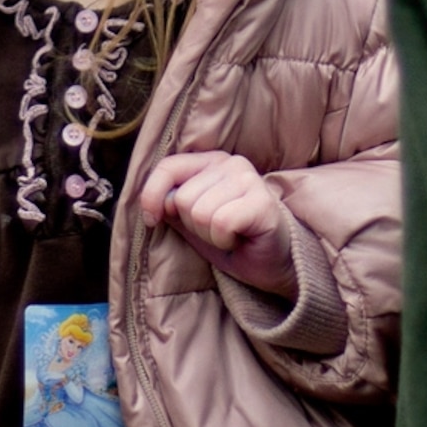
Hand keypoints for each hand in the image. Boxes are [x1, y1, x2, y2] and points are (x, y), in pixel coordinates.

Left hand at [134, 151, 296, 297]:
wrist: (275, 265)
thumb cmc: (234, 241)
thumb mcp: (192, 223)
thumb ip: (172, 207)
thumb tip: (153, 203)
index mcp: (212, 162)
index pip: (168, 166)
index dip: (151, 196)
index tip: (152, 220)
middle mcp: (231, 163)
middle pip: (182, 198)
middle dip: (193, 226)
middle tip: (217, 232)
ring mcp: (249, 180)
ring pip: (199, 213)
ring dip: (210, 236)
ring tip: (230, 236)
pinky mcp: (262, 202)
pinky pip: (220, 224)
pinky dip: (224, 240)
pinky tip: (240, 239)